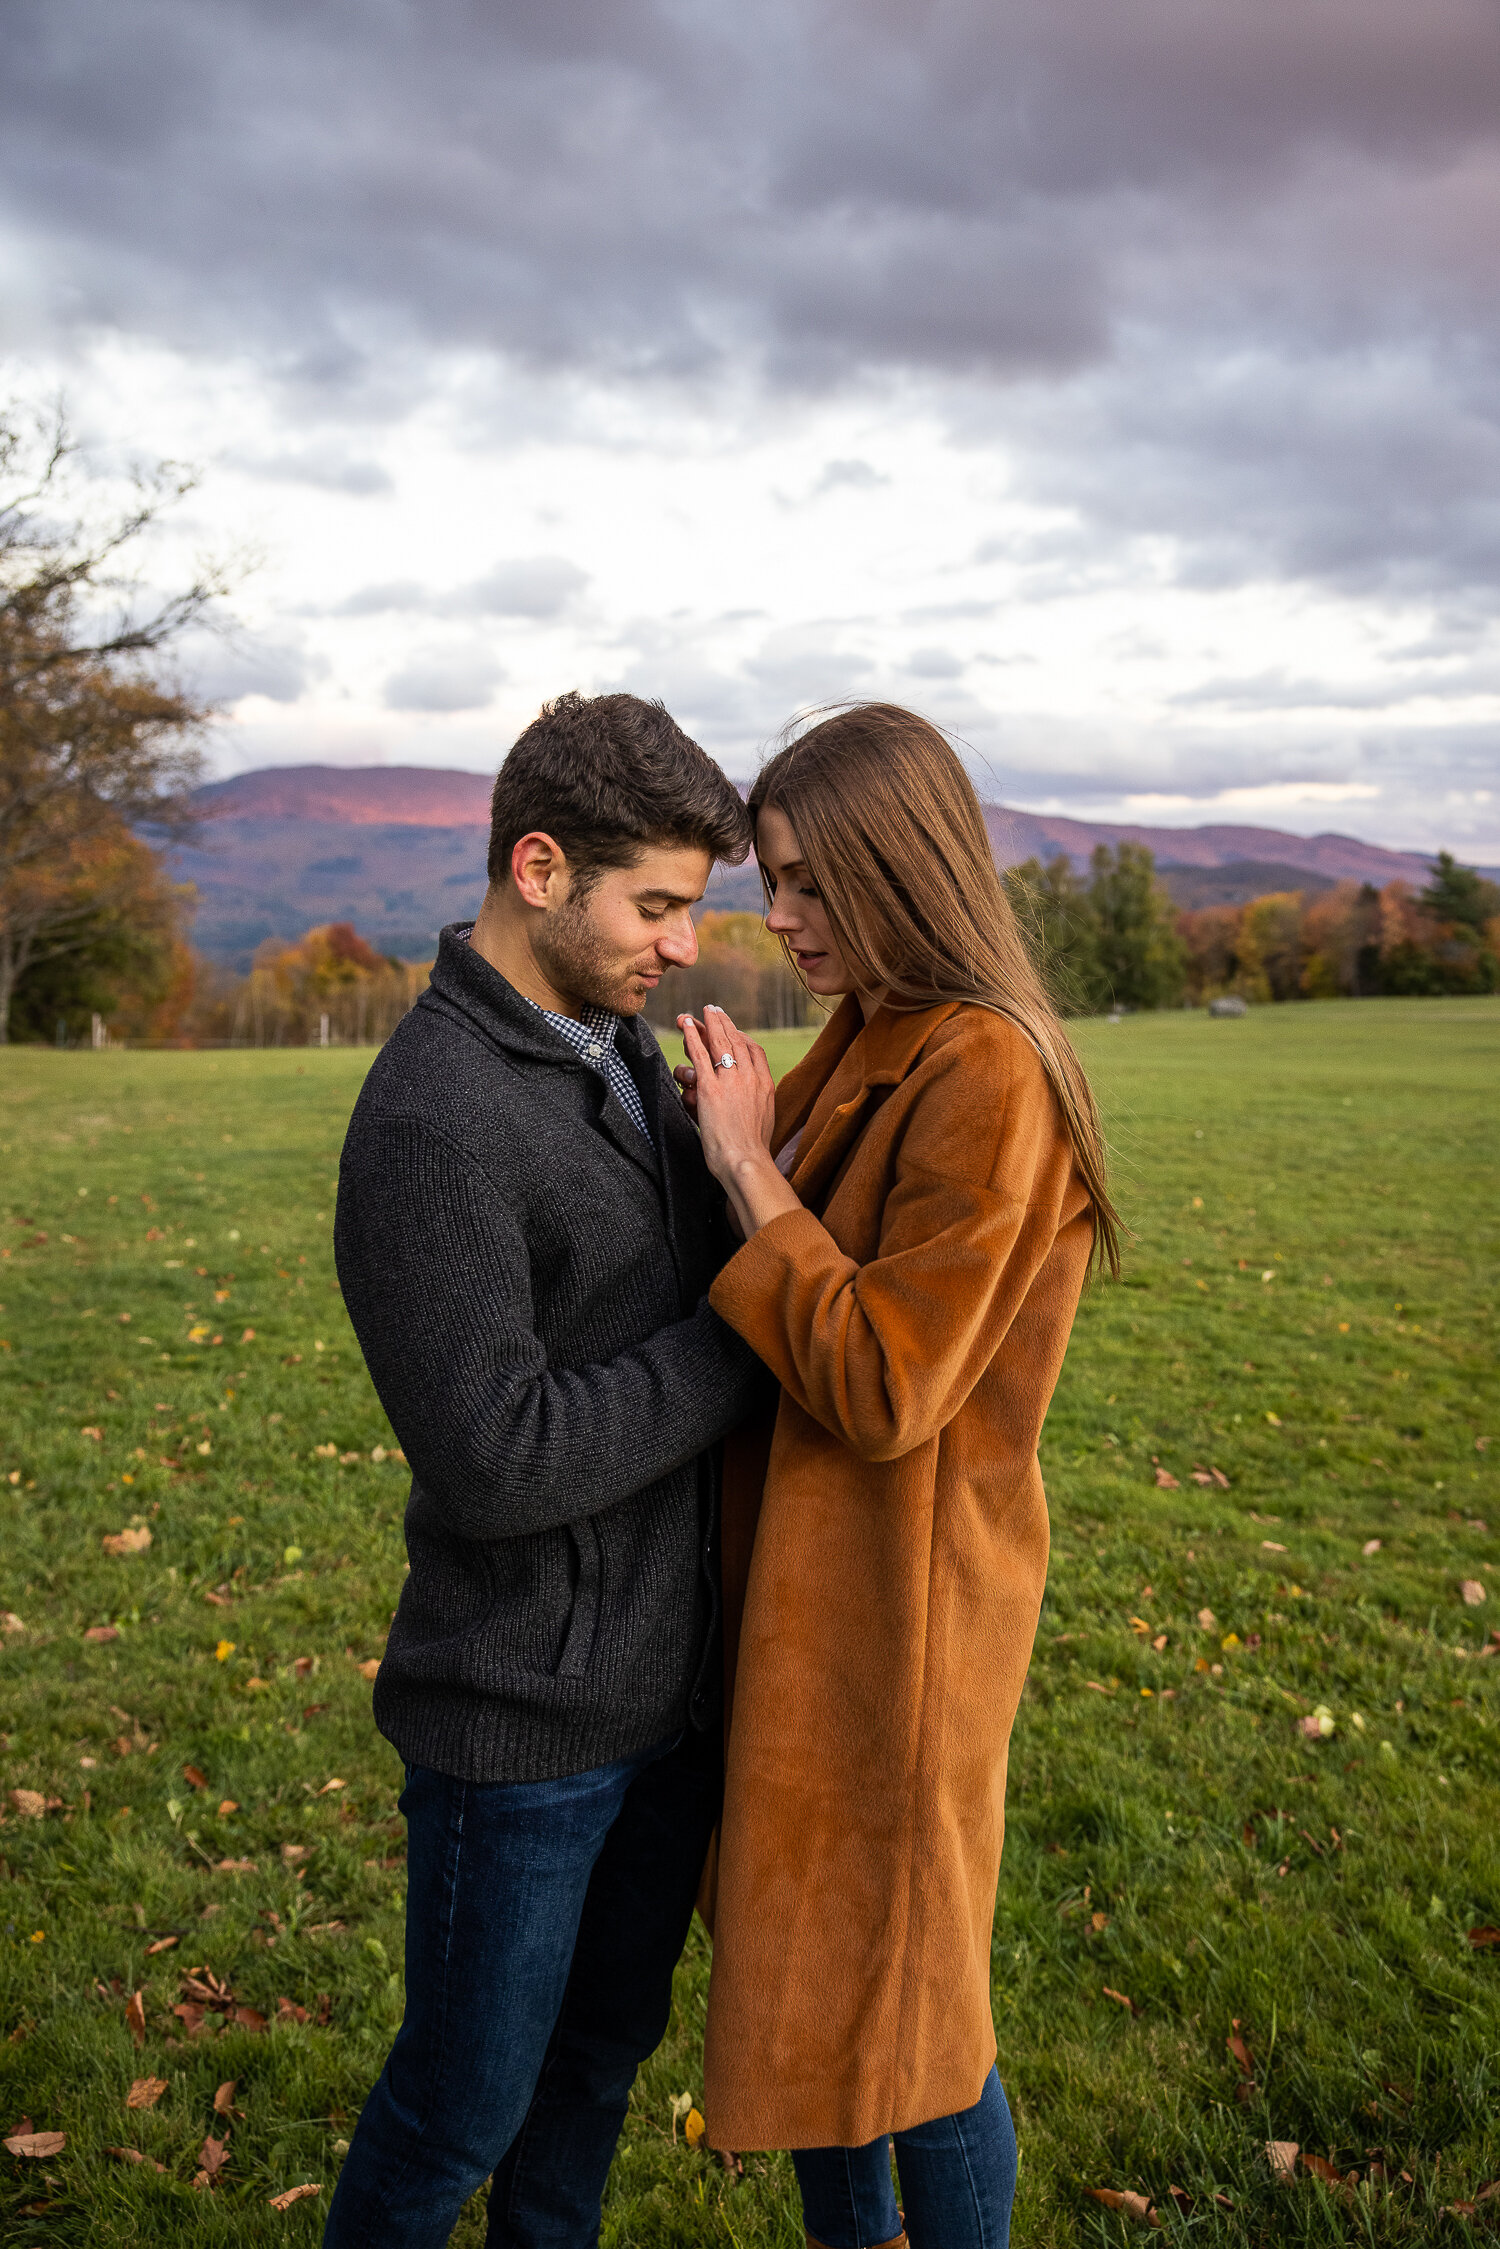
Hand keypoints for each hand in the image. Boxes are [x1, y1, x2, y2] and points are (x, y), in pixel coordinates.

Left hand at [677, 1006, 774, 1181]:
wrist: (746, 1161)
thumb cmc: (752, 1151)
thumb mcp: (764, 1122)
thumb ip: (757, 1105)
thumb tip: (750, 1104)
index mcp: (765, 1085)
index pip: (754, 1050)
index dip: (741, 1036)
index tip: (733, 1030)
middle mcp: (751, 1077)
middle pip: (736, 1040)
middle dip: (723, 1023)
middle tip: (713, 1011)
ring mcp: (731, 1081)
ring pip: (718, 1042)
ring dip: (707, 1023)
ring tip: (699, 1012)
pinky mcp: (710, 1088)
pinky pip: (700, 1054)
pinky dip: (692, 1036)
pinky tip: (686, 1023)